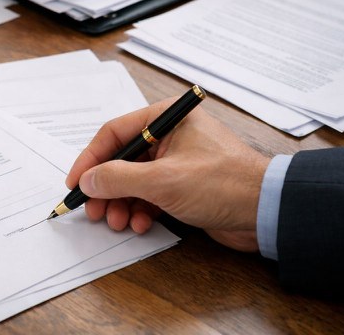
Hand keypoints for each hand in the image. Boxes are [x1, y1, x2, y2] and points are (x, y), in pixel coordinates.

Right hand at [67, 98, 269, 251]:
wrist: (268, 211)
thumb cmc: (222, 183)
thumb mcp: (162, 180)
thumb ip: (118, 178)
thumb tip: (87, 180)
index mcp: (165, 118)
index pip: (114, 134)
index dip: (89, 159)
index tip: (75, 182)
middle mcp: (169, 136)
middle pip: (121, 160)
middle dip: (106, 188)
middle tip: (94, 211)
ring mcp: (177, 161)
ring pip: (134, 180)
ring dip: (122, 203)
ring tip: (118, 222)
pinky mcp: (184, 185)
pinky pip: (150, 194)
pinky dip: (141, 210)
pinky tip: (141, 224)